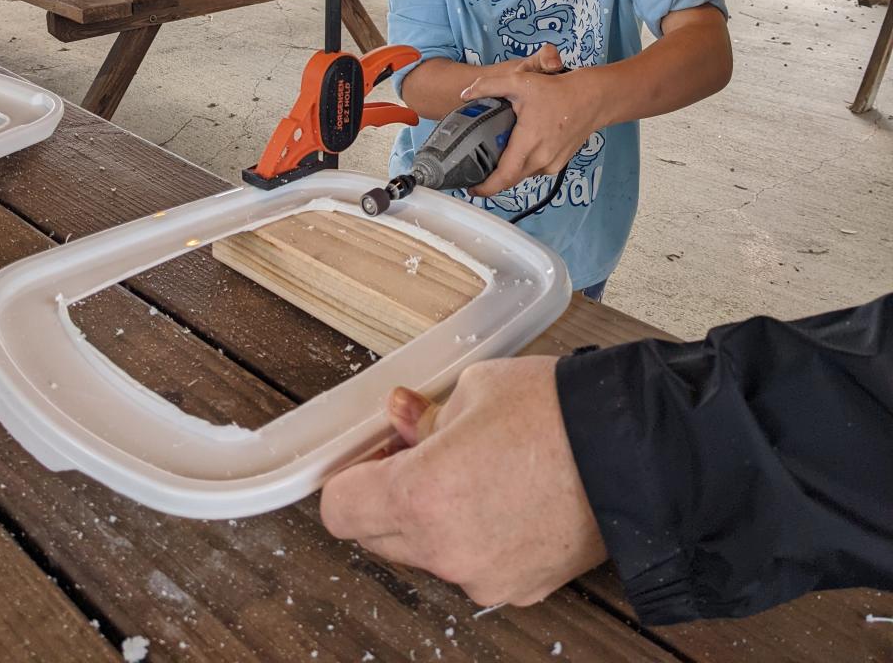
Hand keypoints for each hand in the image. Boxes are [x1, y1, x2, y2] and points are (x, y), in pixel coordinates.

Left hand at [320, 357, 606, 606]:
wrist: (637, 453)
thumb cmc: (558, 413)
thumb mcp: (476, 389)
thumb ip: (426, 413)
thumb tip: (401, 416)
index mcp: (420, 495)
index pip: (340, 509)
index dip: (348, 477)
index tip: (368, 456)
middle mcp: (444, 549)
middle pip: (377, 536)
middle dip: (387, 495)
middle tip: (420, 450)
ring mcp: (482, 577)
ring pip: (427, 552)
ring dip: (433, 517)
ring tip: (478, 468)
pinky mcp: (519, 588)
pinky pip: (472, 564)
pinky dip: (475, 536)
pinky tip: (507, 495)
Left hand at [461, 43, 601, 195]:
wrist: (593, 99)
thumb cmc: (558, 91)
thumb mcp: (519, 82)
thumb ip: (488, 86)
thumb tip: (465, 94)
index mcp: (529, 143)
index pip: (504, 177)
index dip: (486, 188)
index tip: (472, 189)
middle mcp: (541, 159)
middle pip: (510, 179)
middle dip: (492, 179)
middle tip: (476, 171)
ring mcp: (552, 164)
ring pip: (522, 174)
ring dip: (509, 170)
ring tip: (495, 157)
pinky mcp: (558, 163)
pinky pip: (535, 169)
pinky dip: (523, 164)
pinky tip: (519, 149)